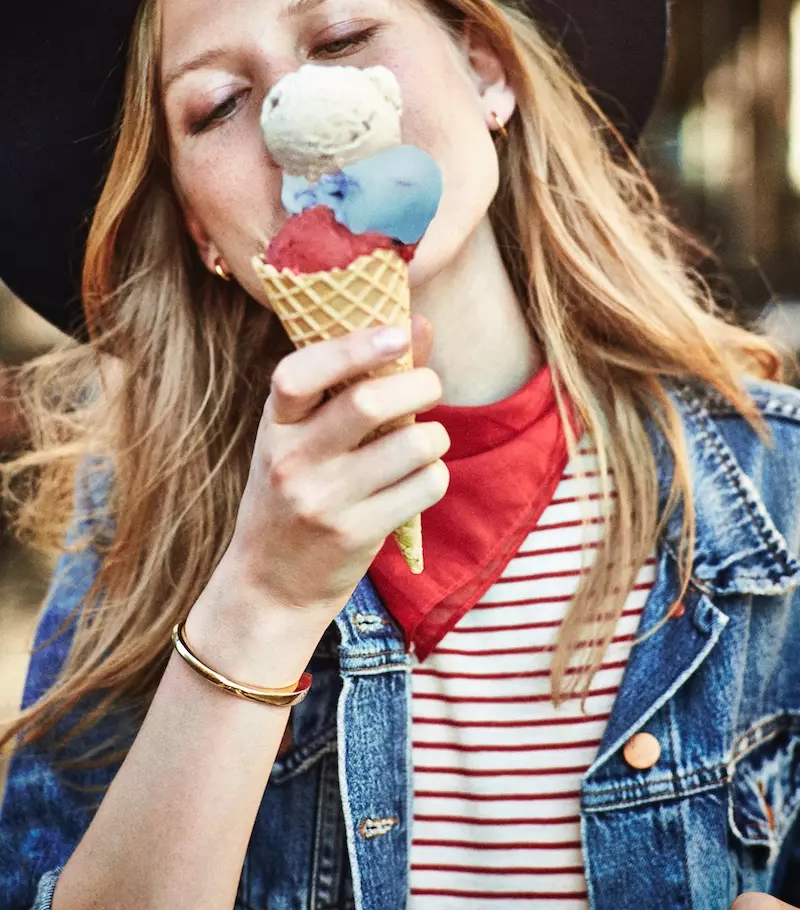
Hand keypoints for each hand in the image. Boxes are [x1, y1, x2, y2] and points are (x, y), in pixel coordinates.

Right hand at [223, 313, 448, 617]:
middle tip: (429, 386)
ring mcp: (325, 501)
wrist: (270, 584)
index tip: (396, 333)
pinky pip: (426, 485)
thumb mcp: (303, 436)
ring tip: (425, 440)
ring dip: (434, 434)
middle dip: (418, 384)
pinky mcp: (358, 535)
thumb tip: (418, 325)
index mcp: (275, 425)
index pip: (297, 373)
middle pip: (367, 403)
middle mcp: (292, 461)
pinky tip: (418, 479)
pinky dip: (435, 474)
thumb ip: (356, 381)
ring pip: (411, 444)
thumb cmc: (294, 492)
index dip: (351, 347)